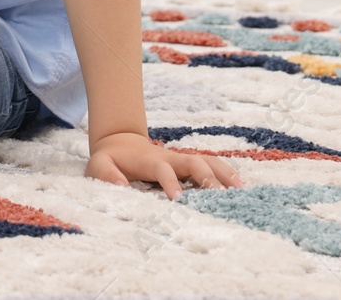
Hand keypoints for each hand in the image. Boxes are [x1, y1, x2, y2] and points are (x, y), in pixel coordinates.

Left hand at [85, 130, 242, 199]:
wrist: (119, 141)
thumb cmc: (110, 158)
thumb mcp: (98, 165)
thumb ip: (106, 174)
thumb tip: (121, 186)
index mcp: (150, 160)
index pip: (163, 170)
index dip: (170, 183)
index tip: (177, 200)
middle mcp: (170, 157)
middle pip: (194, 162)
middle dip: (207, 178)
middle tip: (221, 197)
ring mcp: (180, 158)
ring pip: (206, 161)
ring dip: (223, 173)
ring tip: (242, 190)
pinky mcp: (187, 162)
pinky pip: (210, 164)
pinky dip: (226, 172)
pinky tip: (240, 185)